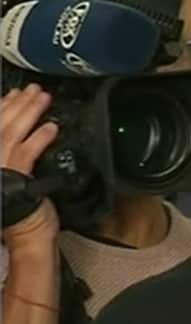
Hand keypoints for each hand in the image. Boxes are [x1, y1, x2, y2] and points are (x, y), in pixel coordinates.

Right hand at [1, 84, 59, 246]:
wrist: (25, 234)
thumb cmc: (20, 207)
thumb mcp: (10, 174)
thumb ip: (11, 150)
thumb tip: (22, 125)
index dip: (2, 107)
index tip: (14, 94)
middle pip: (0, 125)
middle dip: (17, 104)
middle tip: (32, 89)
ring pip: (12, 133)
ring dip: (29, 113)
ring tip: (43, 98)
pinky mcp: (14, 177)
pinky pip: (28, 152)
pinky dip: (40, 137)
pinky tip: (51, 127)